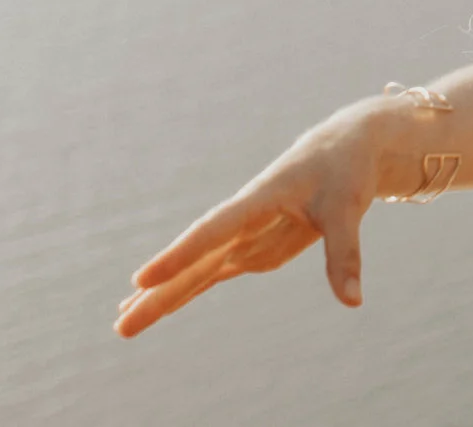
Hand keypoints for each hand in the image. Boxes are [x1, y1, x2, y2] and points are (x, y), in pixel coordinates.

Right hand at [114, 102, 385, 337]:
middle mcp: (242, 219)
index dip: (180, 254)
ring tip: (123, 322)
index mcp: (259, 198)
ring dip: (164, 295)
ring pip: (197, 269)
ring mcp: (245, 235)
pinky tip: (159, 306)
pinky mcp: (253, 246)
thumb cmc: (345, 171)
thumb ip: (345, 255)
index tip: (142, 279)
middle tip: (120, 326)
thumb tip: (353, 302)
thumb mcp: (348, 208)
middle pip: (194, 260)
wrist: (346, 146)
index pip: (214, 230)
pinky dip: (188, 289)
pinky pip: (214, 272)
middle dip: (158, 292)